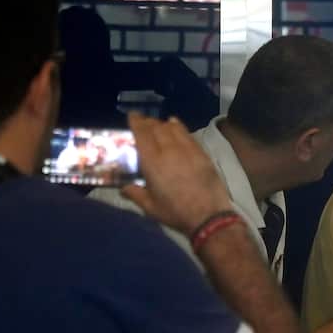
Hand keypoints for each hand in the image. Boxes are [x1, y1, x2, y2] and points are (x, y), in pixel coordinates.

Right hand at [121, 113, 233, 233]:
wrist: (209, 216)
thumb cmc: (176, 212)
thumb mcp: (150, 207)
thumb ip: (135, 194)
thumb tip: (123, 188)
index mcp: (153, 162)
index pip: (142, 134)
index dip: (136, 122)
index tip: (132, 116)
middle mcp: (169, 150)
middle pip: (157, 128)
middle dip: (148, 122)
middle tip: (143, 122)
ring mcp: (188, 150)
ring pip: (173, 128)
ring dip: (163, 124)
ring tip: (158, 124)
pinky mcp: (202, 153)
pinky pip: (188, 134)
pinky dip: (179, 127)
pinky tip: (175, 125)